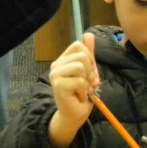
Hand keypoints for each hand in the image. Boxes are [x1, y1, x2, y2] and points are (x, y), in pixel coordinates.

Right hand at [48, 33, 98, 147]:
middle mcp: (57, 65)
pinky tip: (78, 96)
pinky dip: (84, 90)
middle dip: (91, 71)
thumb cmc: (82, 92)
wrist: (75, 113)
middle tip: (86, 83)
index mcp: (63, 60)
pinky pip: (80, 81)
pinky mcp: (58, 85)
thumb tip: (88, 34)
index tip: (89, 72)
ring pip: (81, 66)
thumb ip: (89, 53)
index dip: (90, 58)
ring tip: (82, 89)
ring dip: (87, 81)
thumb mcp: (89, 70)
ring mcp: (55, 75)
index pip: (78, 45)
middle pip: (82, 56)